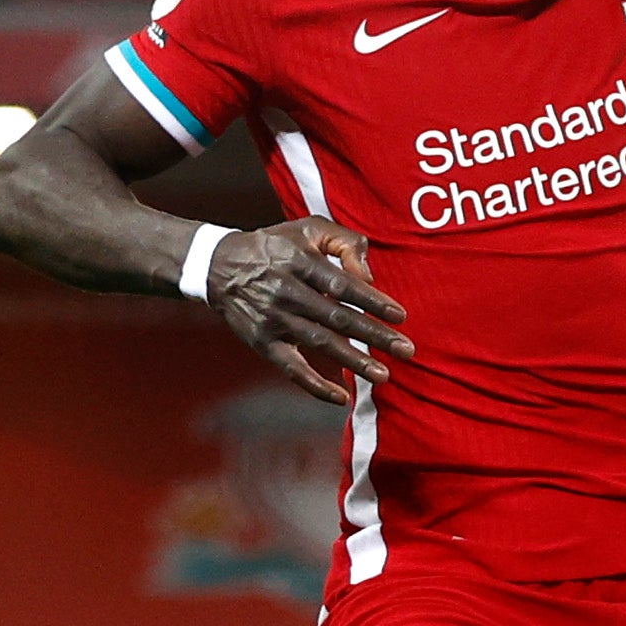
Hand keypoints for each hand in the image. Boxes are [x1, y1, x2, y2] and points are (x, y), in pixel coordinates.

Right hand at [210, 217, 413, 401]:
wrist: (218, 265)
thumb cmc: (275, 246)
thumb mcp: (308, 228)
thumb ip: (344, 242)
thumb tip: (368, 277)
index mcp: (301, 262)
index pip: (344, 285)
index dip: (373, 302)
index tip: (400, 316)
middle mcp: (288, 292)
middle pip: (338, 318)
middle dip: (375, 336)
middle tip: (406, 350)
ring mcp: (274, 320)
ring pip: (320, 344)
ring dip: (354, 362)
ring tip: (383, 374)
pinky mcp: (262, 342)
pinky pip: (291, 368)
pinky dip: (315, 385)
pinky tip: (340, 397)